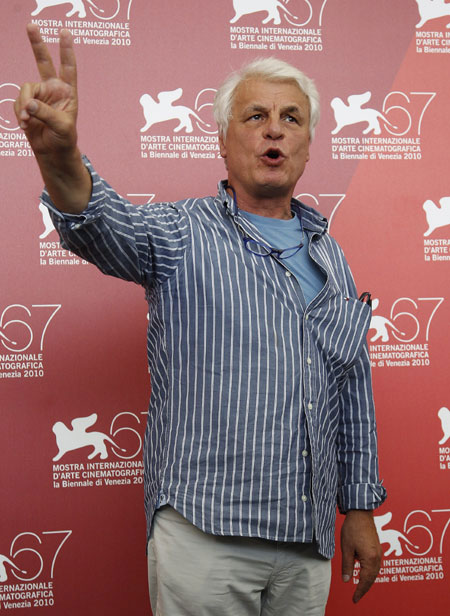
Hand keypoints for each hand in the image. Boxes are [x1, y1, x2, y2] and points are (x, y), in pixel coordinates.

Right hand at [14, 23, 77, 158]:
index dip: (66, 50)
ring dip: (24, 106)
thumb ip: (46, 113)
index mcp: (67, 92)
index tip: (65, 32)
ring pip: (25, 90)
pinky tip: (25, 125)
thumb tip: (28, 104)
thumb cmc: (64, 139)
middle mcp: (52, 89)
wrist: (53, 152)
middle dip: (37, 44)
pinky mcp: (26, 105)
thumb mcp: (61, 126)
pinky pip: (18, 103)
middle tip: (31, 25)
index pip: (68, 68)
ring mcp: (39, 95)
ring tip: (28, 121)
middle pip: (43, 62)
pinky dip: (20, 114)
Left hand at [340, 510, 381, 603]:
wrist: (361, 513)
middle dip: (364, 588)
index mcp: (370, 559)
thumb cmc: (353, 528)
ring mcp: (379, 553)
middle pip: (372, 578)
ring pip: (375, 572)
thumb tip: (346, 580)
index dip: (360, 592)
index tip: (354, 600)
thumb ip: (347, 565)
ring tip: (359, 588)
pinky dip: (370, 572)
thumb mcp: (346, 548)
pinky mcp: (378, 548)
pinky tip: (364, 573)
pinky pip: (375, 565)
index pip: (365, 581)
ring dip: (368, 581)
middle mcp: (377, 557)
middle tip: (356, 597)